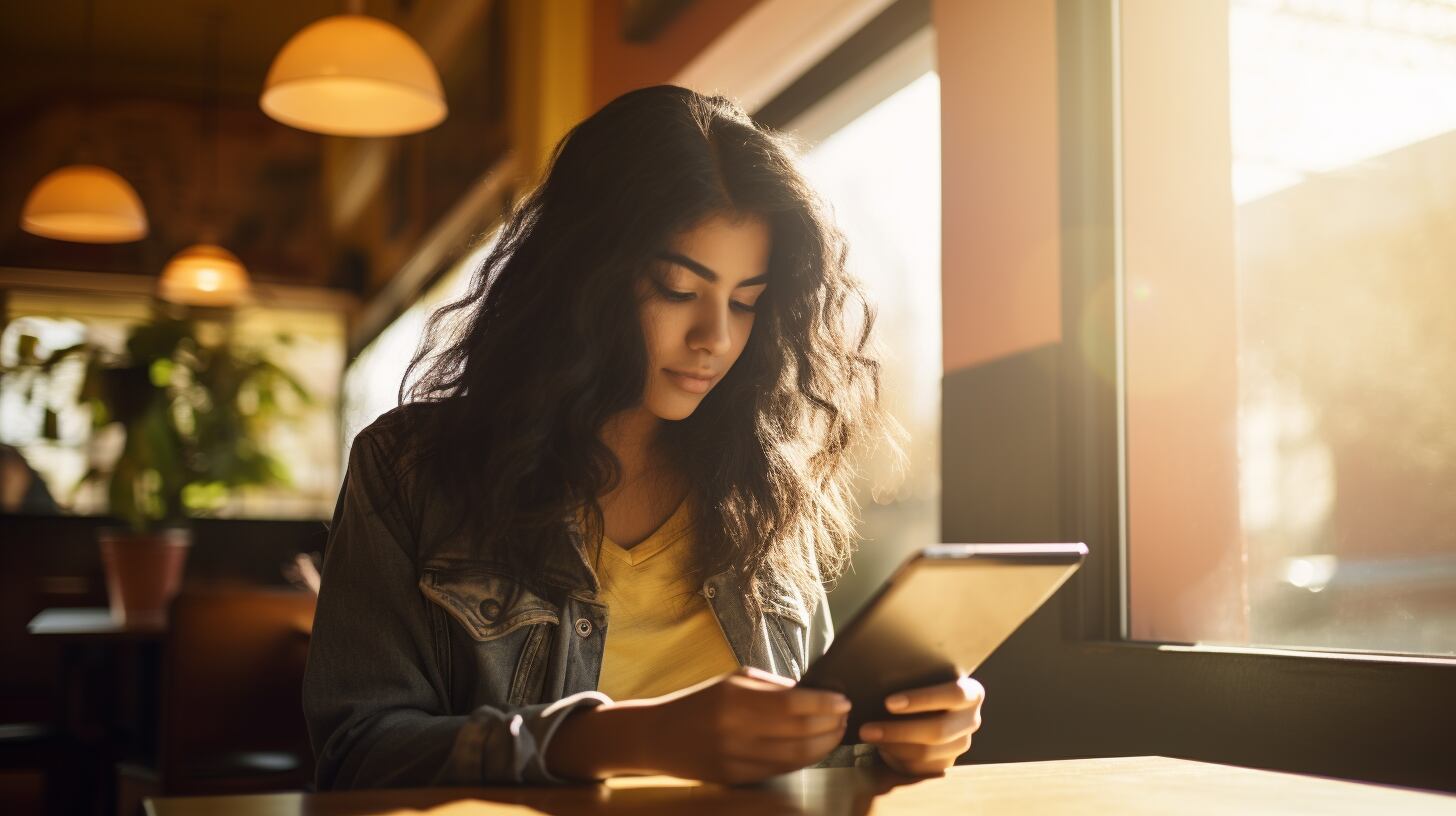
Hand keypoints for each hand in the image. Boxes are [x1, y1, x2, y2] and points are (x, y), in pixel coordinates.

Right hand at [548, 666, 849, 783]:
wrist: (659, 735)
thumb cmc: (699, 702)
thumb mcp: (732, 681)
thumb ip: (772, 686)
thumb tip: (813, 693)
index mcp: (735, 699)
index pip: (794, 704)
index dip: (825, 704)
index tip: (842, 700)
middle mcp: (736, 730)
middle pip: (799, 732)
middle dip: (830, 725)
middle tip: (845, 717)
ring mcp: (736, 758)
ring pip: (795, 756)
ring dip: (823, 745)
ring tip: (836, 733)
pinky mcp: (736, 778)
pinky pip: (780, 770)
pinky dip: (804, 760)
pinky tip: (815, 749)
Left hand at [858, 675, 983, 775]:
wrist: (925, 711)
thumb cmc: (918, 687)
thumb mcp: (920, 677)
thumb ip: (911, 675)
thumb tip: (877, 672)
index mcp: (971, 693)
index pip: (954, 695)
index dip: (922, 700)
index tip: (889, 703)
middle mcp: (971, 720)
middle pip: (938, 730)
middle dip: (898, 731)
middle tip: (866, 729)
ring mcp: (961, 745)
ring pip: (926, 752)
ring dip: (892, 746)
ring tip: (867, 736)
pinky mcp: (947, 764)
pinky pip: (921, 767)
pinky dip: (897, 758)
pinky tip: (880, 746)